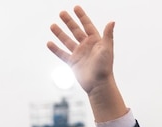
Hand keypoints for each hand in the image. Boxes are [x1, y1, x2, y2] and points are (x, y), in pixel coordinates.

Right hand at [47, 6, 127, 121]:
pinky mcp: (73, 63)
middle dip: (69, 22)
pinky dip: (56, 49)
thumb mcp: (107, 49)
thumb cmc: (105, 67)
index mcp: (95, 41)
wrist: (99, 85)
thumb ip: (108, 35)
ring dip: (60, 33)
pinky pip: (62, 54)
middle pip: (76, 31)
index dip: (82, 16)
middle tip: (61, 12)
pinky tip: (49, 43)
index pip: (87, 25)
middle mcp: (87, 46)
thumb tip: (112, 21)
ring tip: (52, 25)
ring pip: (67, 41)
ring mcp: (79, 54)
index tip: (76, 7)